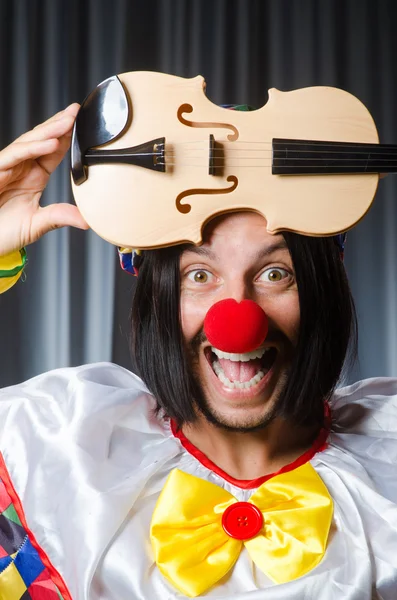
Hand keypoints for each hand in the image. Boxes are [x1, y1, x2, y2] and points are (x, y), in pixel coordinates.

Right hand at [0, 104, 88, 255]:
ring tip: (67, 122)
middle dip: (59, 124)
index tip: (82, 124)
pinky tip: (50, 144)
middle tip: (77, 111)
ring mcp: (7, 168)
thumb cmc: (3, 232)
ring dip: (49, 131)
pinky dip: (33, 149)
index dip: (66, 137)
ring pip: (29, 143)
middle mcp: (20, 168)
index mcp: (33, 176)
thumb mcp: (37, 224)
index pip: (53, 152)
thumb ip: (60, 217)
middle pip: (42, 140)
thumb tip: (87, 220)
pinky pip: (15, 155)